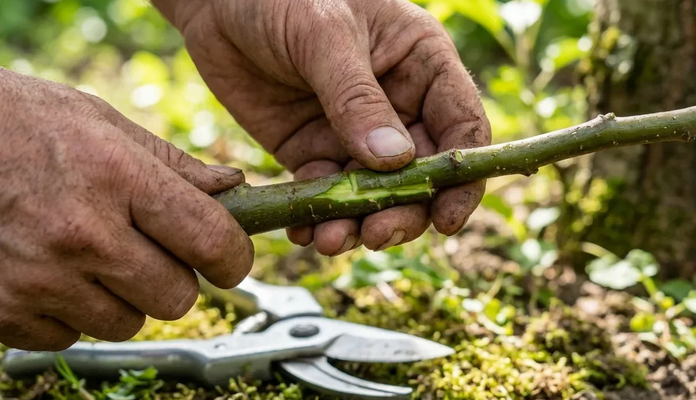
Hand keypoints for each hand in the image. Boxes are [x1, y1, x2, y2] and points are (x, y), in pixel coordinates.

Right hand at [0, 68, 253, 350]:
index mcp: (117, 177)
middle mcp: (82, 233)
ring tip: (92, 256)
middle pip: (176, 297)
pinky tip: (51, 272)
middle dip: (174, 278)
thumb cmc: (18, 123)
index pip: (211, 241)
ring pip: (127, 323)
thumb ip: (172, 164)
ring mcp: (39, 278)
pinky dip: (71, 312)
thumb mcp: (99, 123)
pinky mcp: (2, 311)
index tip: (229, 259)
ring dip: (123, 298)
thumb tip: (234, 188)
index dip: (233, 258)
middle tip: (150, 251)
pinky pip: (70, 336)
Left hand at [156, 0, 491, 254]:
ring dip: (361, 223)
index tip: (446, 219)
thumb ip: (358, 97)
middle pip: (423, 174)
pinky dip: (320, 219)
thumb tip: (395, 163)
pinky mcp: (314, 151)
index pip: (462, 127)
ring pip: (376, 194)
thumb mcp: (325, 34)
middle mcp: (399, 104)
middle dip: (406, 211)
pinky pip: (326, 196)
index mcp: (423, 65)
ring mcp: (356, 133)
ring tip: (331, 240)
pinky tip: (306, 233)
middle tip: (378, 235)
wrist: (216, 0)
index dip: (462, 177)